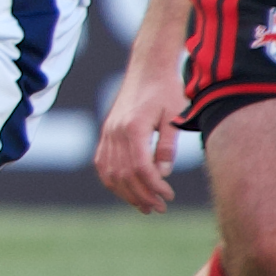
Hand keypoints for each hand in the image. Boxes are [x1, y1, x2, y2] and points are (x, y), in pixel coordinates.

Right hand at [93, 55, 186, 211]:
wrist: (147, 68)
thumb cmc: (165, 90)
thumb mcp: (174, 116)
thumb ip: (168, 145)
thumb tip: (163, 173)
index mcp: (133, 128)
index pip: (141, 168)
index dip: (154, 187)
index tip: (168, 197)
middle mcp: (116, 131)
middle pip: (124, 174)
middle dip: (141, 195)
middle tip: (159, 208)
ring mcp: (108, 132)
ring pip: (110, 172)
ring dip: (126, 192)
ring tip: (144, 205)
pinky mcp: (106, 132)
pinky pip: (102, 162)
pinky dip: (112, 180)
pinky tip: (126, 190)